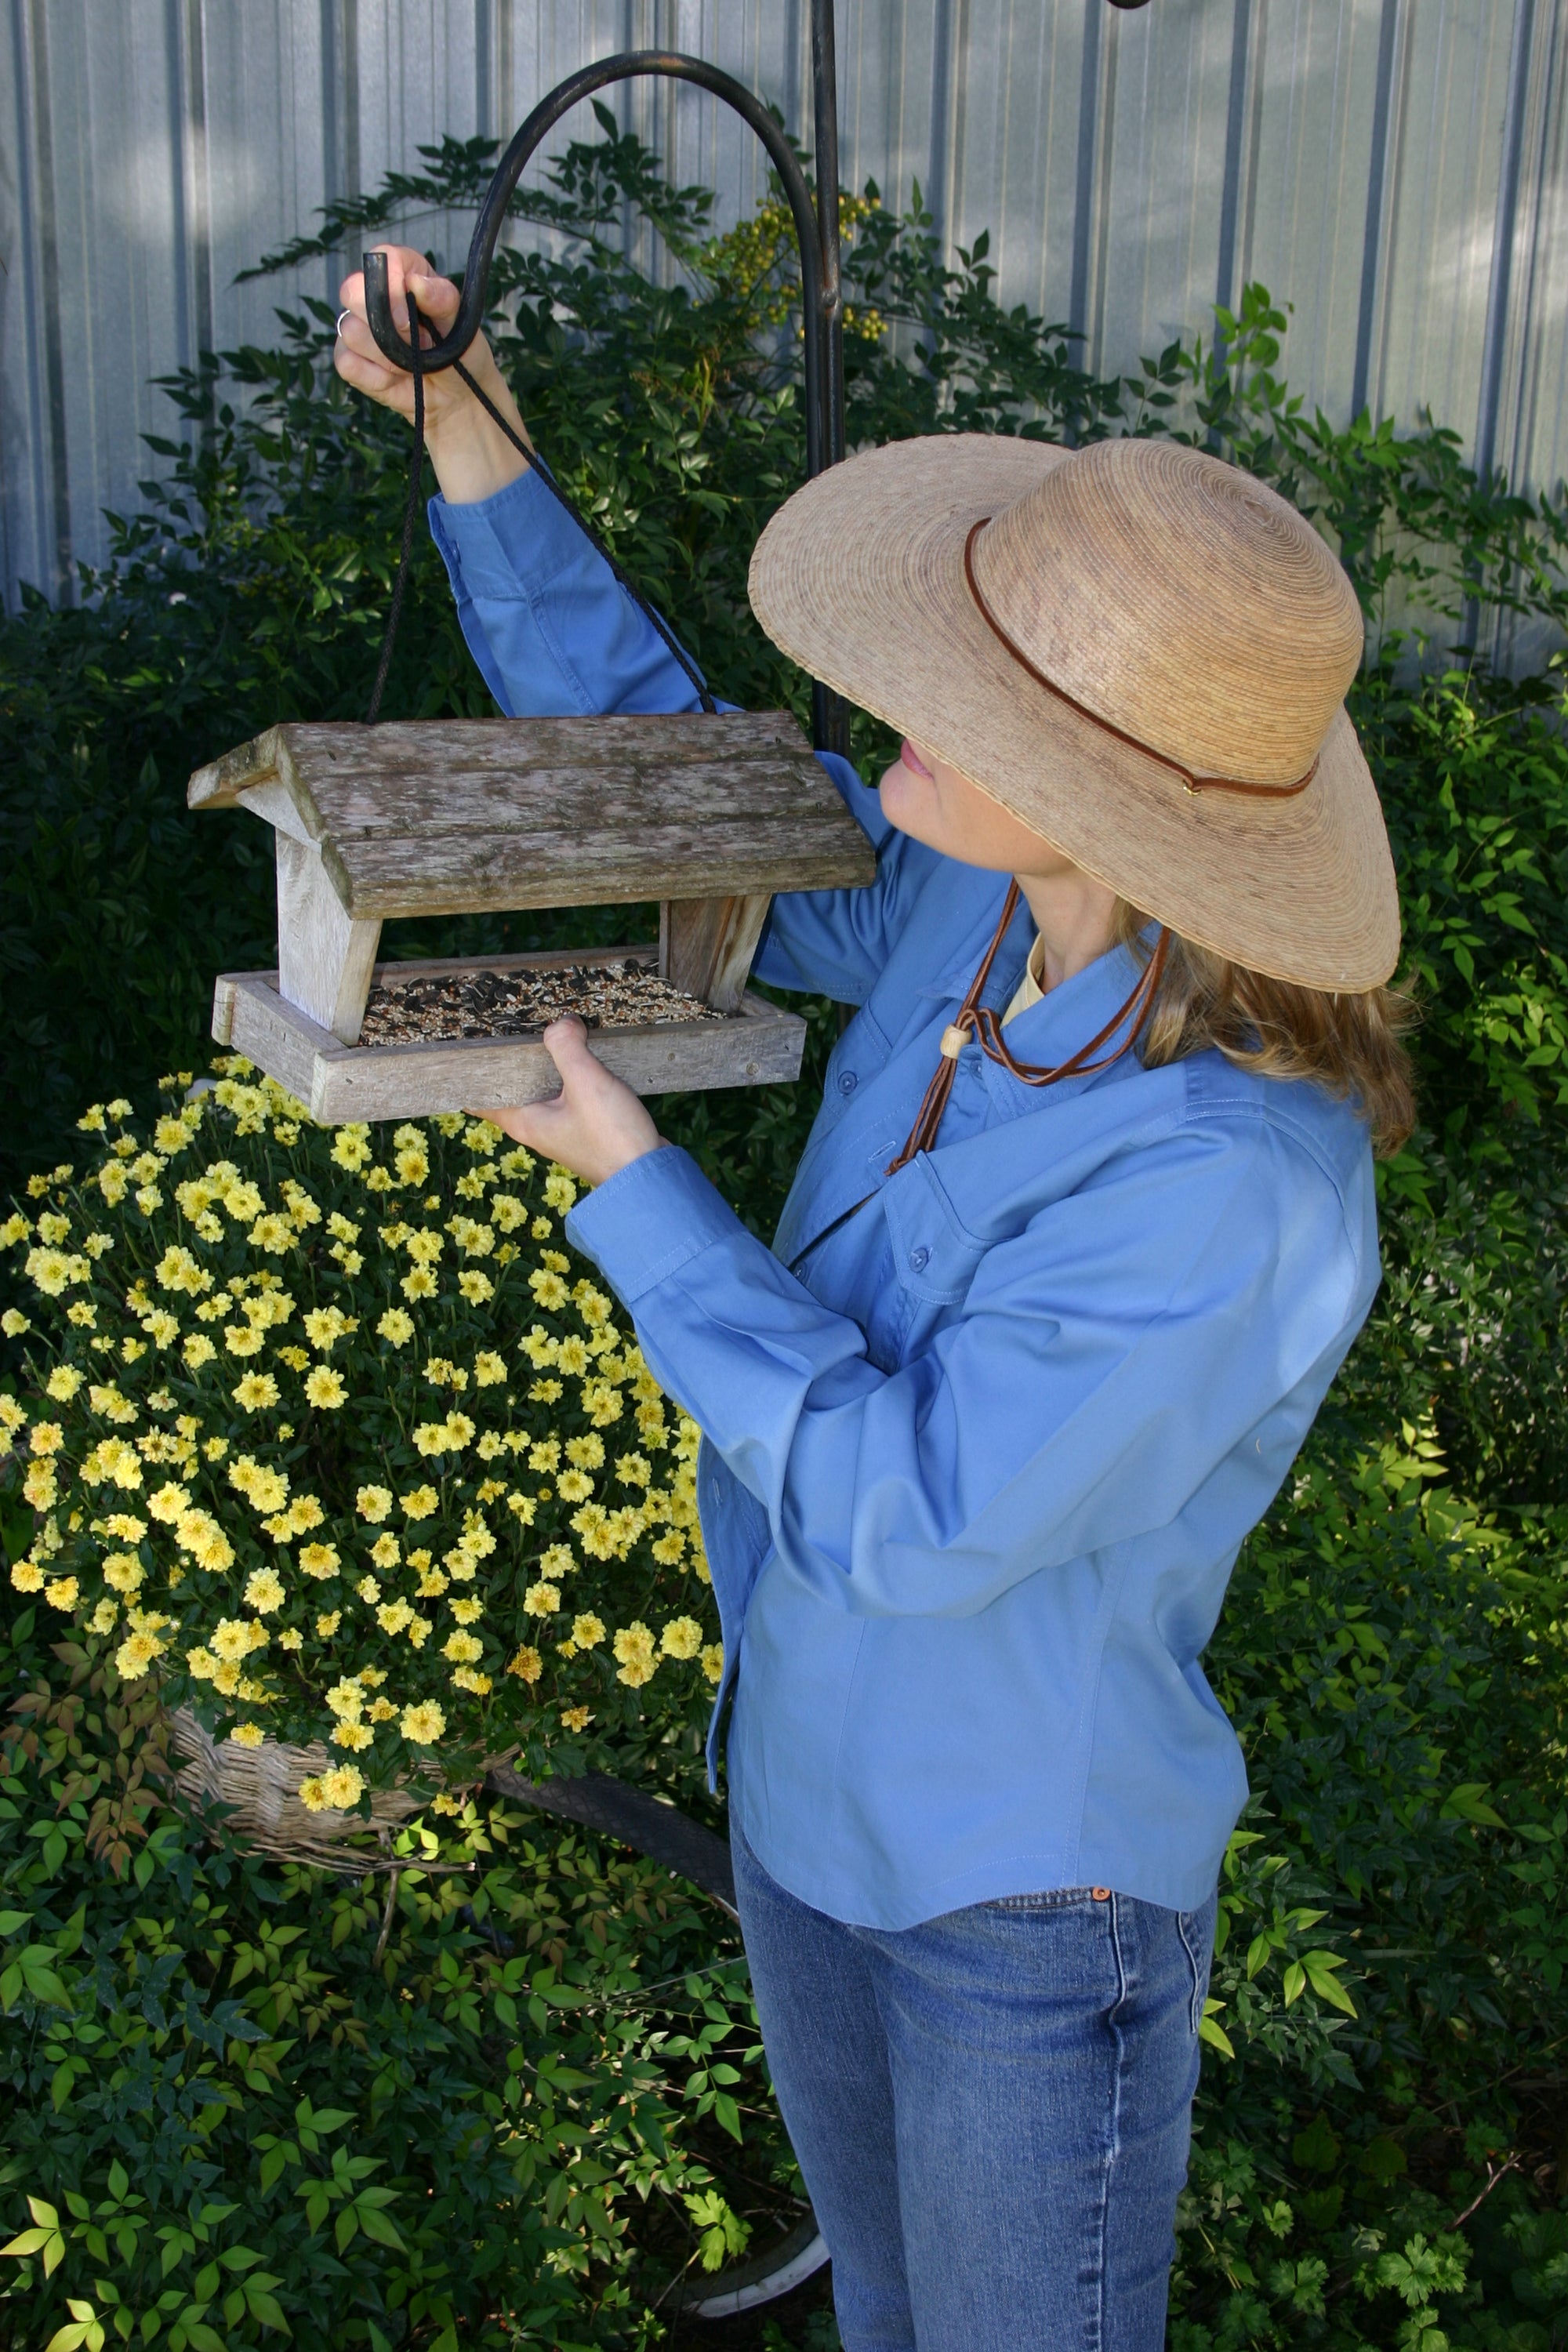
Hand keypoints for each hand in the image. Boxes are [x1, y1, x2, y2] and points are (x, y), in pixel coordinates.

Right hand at [334, 244, 533, 504]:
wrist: (458, 402)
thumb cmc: (462, 355)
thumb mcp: (462, 324)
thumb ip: (441, 299)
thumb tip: (416, 284)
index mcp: (405, 276)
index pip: (382, 258)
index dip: (389, 278)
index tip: (409, 300)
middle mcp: (376, 298)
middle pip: (350, 290)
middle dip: (381, 318)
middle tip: (411, 336)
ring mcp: (360, 330)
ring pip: (349, 330)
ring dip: (385, 354)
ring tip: (412, 363)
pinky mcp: (352, 361)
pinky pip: (346, 362)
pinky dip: (373, 376)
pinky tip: (397, 380)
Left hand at [475, 1019, 664, 1187]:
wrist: (648, 1175)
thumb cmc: (612, 1138)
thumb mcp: (586, 1084)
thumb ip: (567, 1047)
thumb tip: (561, 1023)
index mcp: (523, 1121)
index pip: (478, 1098)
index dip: (467, 1072)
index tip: (461, 1045)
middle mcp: (536, 1126)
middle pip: (511, 1087)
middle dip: (509, 1058)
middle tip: (507, 1025)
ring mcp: (560, 1127)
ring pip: (541, 1088)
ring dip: (543, 1063)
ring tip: (545, 1031)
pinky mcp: (584, 1125)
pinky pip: (567, 1093)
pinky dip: (568, 1074)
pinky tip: (581, 1055)